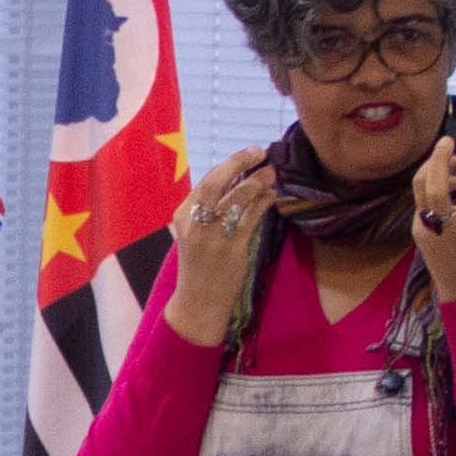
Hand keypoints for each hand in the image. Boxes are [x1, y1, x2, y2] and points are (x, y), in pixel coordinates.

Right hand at [163, 147, 275, 343]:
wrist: (198, 302)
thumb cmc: (199, 266)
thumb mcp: (196, 234)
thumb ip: (210, 210)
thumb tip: (239, 181)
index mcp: (183, 216)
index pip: (206, 182)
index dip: (230, 164)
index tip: (249, 154)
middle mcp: (195, 223)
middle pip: (216, 183)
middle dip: (239, 163)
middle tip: (259, 152)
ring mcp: (212, 236)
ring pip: (236, 198)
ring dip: (256, 182)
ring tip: (271, 173)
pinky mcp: (231, 248)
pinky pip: (250, 218)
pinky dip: (262, 203)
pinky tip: (271, 196)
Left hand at [411, 125, 455, 304]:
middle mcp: (448, 226)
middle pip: (435, 184)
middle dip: (440, 157)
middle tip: (448, 140)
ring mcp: (428, 229)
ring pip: (421, 188)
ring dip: (434, 168)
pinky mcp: (417, 229)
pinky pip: (423, 199)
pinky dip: (436, 185)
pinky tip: (454, 185)